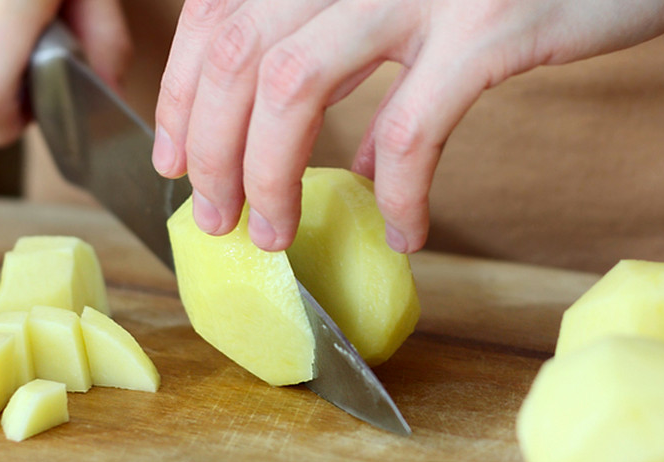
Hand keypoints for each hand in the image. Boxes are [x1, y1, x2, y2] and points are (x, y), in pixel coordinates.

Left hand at [152, 0, 663, 252]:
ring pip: (295, 85)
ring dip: (272, 176)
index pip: (219, 11)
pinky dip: (400, 193)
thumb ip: (372, 48)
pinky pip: (415, 130)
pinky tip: (407, 233)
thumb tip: (355, 149)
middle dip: (212, 149)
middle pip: (241, 54)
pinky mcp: (489, 25)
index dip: (182, 92)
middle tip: (217, 218)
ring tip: (275, 237)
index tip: (175, 158)